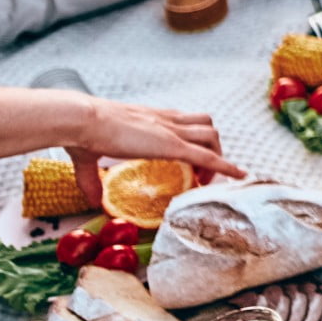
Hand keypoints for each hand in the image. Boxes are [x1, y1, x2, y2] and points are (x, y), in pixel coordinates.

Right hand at [65, 97, 245, 210]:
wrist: (83, 120)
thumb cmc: (82, 133)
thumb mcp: (88, 157)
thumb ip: (92, 180)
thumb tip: (92, 202)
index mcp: (151, 118)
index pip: (186, 122)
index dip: (194, 140)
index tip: (192, 161)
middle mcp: (167, 120)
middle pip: (206, 126)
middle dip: (210, 149)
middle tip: (200, 175)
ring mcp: (172, 130)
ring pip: (212, 136)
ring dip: (217, 157)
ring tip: (206, 181)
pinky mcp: (172, 144)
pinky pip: (208, 155)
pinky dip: (226, 166)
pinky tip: (239, 175)